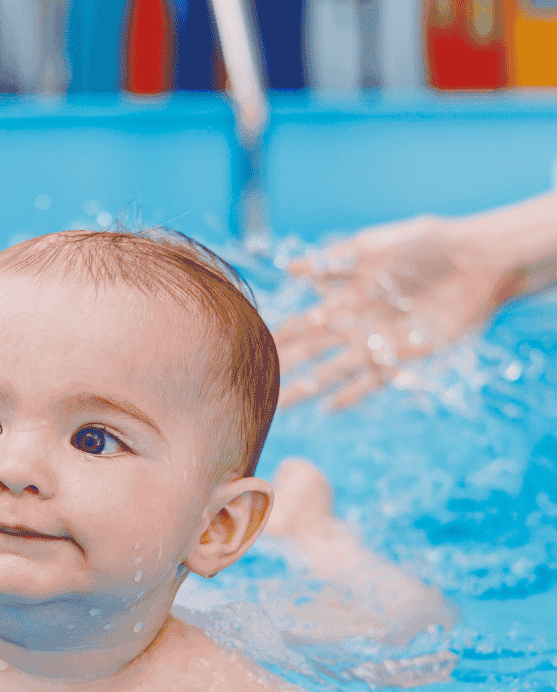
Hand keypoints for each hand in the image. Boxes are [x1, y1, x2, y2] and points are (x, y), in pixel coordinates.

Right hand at [274, 215, 517, 410]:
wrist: (480, 260)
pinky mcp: (404, 357)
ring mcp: (377, 342)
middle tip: (251, 386)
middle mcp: (356, 324)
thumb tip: (291, 269)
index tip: (249, 349)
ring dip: (307, 388)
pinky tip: (329, 410)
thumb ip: (339, 258)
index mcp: (346, 297)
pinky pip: (372, 382)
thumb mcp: (380, 245)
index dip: (277, 336)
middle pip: (311, 352)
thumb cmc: (431, 244)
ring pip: (333, 371)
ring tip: (281, 406)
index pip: (302, 322)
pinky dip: (351, 396)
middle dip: (284, 369)